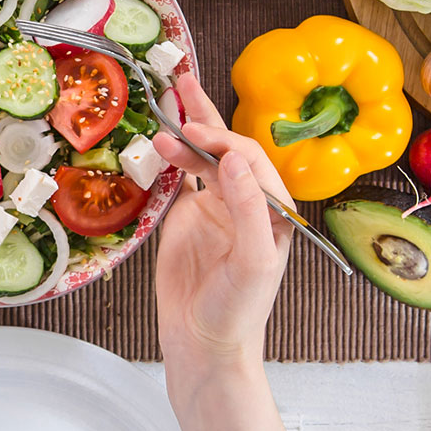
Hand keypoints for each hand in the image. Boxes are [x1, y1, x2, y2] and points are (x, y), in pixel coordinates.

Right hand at [152, 74, 291, 376]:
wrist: (204, 345)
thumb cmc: (238, 311)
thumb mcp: (253, 261)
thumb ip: (248, 208)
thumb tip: (232, 159)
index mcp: (272, 210)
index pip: (249, 160)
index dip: (223, 140)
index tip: (195, 134)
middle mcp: (246, 204)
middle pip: (226, 148)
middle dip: (206, 116)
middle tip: (181, 85)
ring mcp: (214, 210)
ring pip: (201, 160)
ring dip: (182, 137)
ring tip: (160, 123)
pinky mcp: (186, 221)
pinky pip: (178, 180)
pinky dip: (168, 158)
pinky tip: (157, 142)